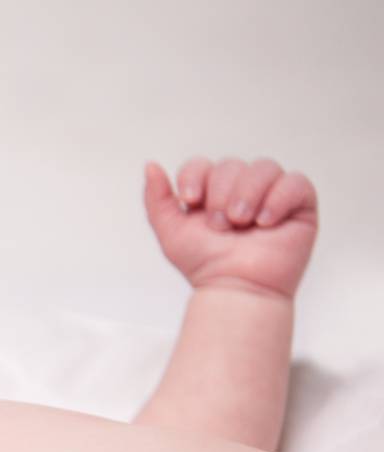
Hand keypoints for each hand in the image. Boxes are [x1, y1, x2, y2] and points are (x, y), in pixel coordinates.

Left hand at [143, 157, 317, 298]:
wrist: (235, 288)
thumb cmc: (205, 265)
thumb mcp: (171, 232)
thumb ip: (157, 199)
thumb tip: (151, 165)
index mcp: (211, 193)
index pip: (202, 165)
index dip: (195, 176)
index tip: (191, 200)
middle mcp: (241, 190)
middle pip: (231, 164)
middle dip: (221, 193)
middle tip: (220, 225)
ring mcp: (271, 195)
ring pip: (264, 167)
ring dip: (248, 193)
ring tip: (241, 221)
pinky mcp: (300, 206)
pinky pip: (296, 183)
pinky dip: (278, 198)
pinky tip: (265, 221)